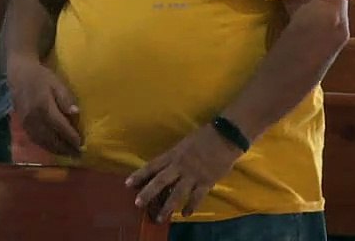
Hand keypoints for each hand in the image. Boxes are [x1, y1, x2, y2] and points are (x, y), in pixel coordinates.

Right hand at [8, 59, 82, 156]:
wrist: (19, 74)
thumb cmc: (42, 77)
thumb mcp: (57, 83)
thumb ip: (66, 98)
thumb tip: (76, 113)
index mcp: (43, 107)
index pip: (60, 126)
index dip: (71, 136)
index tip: (82, 144)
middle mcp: (33, 118)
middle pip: (51, 138)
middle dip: (65, 148)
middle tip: (78, 155)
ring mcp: (26, 123)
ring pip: (42, 141)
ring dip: (56, 150)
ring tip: (69, 155)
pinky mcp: (22, 125)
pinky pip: (35, 140)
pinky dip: (46, 147)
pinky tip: (54, 149)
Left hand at [127, 124, 244, 222]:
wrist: (227, 135)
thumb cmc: (206, 136)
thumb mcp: (186, 143)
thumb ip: (176, 156)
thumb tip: (167, 167)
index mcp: (174, 154)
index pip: (153, 165)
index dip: (140, 175)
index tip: (127, 184)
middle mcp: (180, 165)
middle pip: (161, 181)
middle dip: (148, 193)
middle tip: (138, 204)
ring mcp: (193, 175)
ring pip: (177, 193)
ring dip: (168, 206)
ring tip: (160, 218)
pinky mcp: (206, 181)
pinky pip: (197, 197)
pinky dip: (191, 206)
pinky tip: (186, 214)